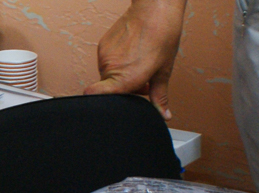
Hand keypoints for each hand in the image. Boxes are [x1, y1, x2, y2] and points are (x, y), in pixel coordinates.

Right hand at [83, 0, 187, 119]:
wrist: (155, 8)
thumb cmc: (163, 35)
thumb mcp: (164, 70)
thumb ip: (160, 96)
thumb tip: (163, 115)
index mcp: (125, 78)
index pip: (94, 96)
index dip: (102, 104)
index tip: (114, 104)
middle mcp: (110, 68)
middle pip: (110, 90)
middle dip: (125, 89)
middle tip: (143, 81)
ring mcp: (104, 56)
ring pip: (109, 76)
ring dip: (122, 76)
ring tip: (140, 64)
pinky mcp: (102, 46)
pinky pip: (107, 62)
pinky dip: (118, 63)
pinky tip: (133, 54)